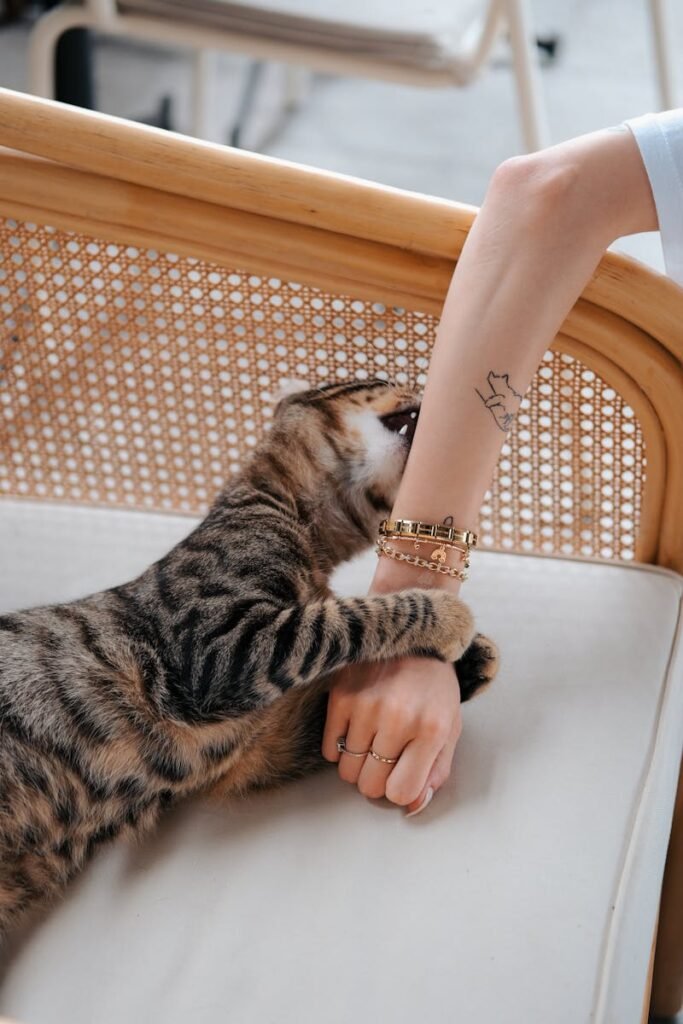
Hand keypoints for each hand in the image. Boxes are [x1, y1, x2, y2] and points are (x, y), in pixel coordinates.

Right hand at [322, 655, 461, 815]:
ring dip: (358, 763)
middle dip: (377, 779)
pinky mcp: (341, 695)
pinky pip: (330, 748)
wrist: (412, 634)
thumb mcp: (450, 727)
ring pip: (347, 770)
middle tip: (385, 756)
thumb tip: (412, 807)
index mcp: (430, 731)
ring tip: (372, 739)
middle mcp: (397, 720)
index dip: (399, 789)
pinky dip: (340, 746)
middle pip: (370, 785)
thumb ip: (436, 771)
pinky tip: (356, 729)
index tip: (400, 775)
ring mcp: (366, 707)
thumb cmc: (433, 686)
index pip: (401, 791)